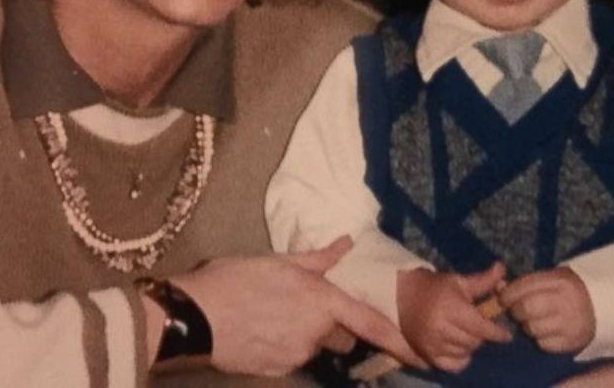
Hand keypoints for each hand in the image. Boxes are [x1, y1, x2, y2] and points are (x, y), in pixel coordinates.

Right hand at [170, 236, 420, 375]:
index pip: (369, 323)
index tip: (420, 354)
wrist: (194, 318)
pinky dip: (284, 344)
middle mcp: (315, 334)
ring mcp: (295, 357)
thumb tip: (347, 242)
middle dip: (332, 323)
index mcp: (321, 302)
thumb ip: (318, 258)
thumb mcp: (278, 260)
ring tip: (272, 312)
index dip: (397, 340)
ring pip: (314, 345)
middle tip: (303, 302)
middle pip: (340, 333)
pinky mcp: (276, 371)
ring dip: (305, 332)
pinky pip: (292, 356)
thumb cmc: (236, 279)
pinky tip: (260, 329)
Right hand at [397, 262, 510, 372]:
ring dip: (471, 345)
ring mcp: (432, 343)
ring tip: (467, 333)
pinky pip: (452, 366)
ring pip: (465, 353)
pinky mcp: (426, 354)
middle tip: (479, 325)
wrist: (402, 294)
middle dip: (482, 335)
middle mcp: (440, 327)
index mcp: (450, 307)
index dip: (496, 332)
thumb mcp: (459, 281)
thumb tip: (502, 268)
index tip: (507, 335)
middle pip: (474, 341)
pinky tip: (459, 347)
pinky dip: (461, 358)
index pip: (480, 327)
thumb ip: (483, 280)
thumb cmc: (435, 287)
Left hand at [499, 267, 595, 352]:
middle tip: (518, 312)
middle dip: (515, 311)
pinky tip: (546, 332)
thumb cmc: (568, 290)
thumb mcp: (550, 279)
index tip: (503, 299)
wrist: (601, 307)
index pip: (523, 286)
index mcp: (559, 280)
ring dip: (527, 326)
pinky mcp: (572, 342)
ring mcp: (570, 323)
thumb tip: (498, 288)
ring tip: (535, 321)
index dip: (507, 294)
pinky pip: (543, 344)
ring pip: (531, 328)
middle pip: (525, 308)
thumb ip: (524, 283)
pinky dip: (540, 339)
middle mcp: (565, 301)